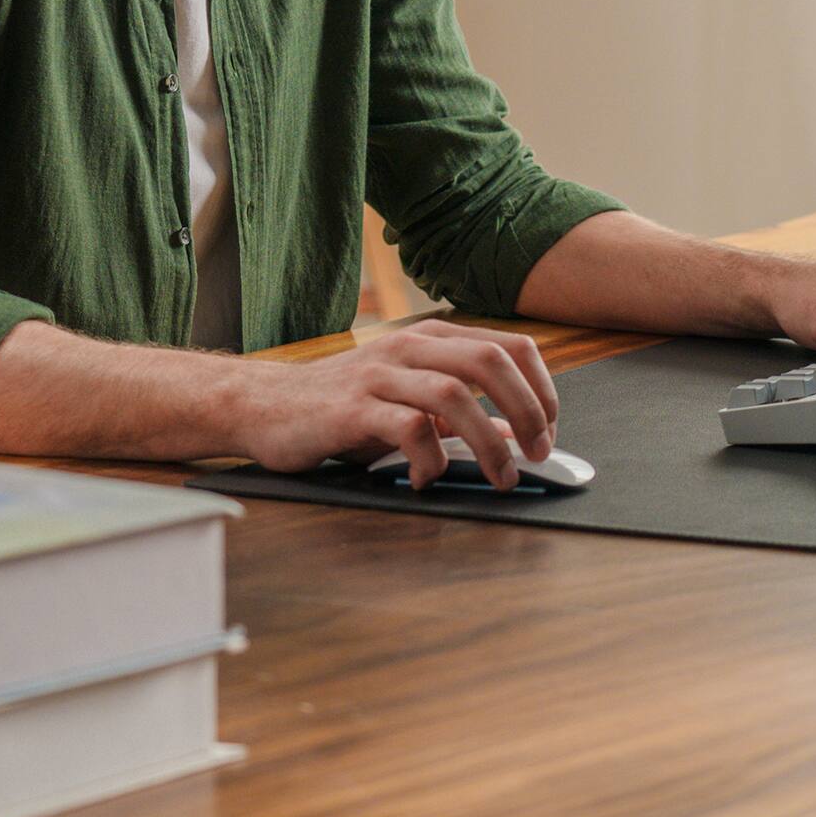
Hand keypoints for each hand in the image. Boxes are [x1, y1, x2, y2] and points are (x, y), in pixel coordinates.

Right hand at [237, 318, 558, 488]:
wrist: (266, 405)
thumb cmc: (345, 406)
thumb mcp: (410, 399)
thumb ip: (462, 413)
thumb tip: (517, 434)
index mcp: (432, 338)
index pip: (510, 346)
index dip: (541, 388)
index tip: (549, 431)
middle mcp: (410, 346)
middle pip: (490, 361)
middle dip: (528, 408)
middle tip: (538, 454)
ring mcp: (380, 374)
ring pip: (454, 394)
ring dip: (489, 441)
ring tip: (500, 477)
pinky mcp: (351, 408)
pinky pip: (407, 427)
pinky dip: (431, 457)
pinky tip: (430, 479)